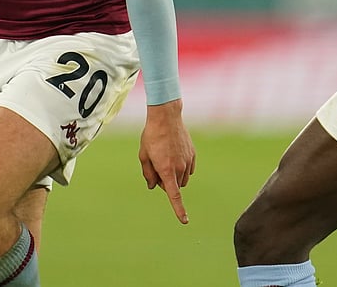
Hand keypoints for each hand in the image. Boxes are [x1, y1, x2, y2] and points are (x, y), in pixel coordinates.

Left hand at [139, 100, 195, 223]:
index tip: (184, 220)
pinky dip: (182, 168)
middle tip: (156, 166)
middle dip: (166, 183)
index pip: (174, 195)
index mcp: (166, 169)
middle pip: (174, 186)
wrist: (166, 116)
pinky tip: (174, 154)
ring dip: (174, 176)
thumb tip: (154, 186)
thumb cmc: (152, 136)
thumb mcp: (144, 155)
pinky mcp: (192, 154)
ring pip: (182, 179)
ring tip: (164, 158)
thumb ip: (148, 174)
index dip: (179, 210)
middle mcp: (179, 167)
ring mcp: (187, 160)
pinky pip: (188, 169)